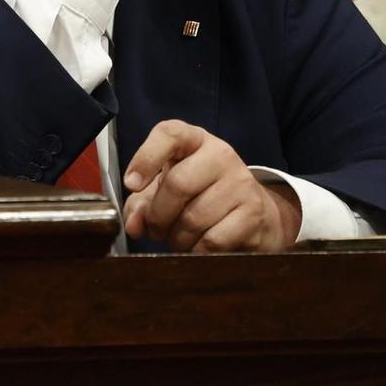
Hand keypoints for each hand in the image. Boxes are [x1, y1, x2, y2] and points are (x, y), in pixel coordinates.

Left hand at [121, 120, 301, 253]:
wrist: (253, 215)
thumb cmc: (201, 197)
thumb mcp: (166, 191)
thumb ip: (141, 205)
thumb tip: (133, 225)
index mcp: (195, 140)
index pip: (170, 134)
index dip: (146, 158)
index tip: (131, 184)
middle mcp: (220, 154)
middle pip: (177, 184)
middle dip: (158, 216)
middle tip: (156, 229)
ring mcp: (240, 182)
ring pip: (193, 219)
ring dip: (177, 239)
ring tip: (179, 238)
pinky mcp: (253, 213)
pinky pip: (212, 241)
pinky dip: (197, 252)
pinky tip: (198, 248)